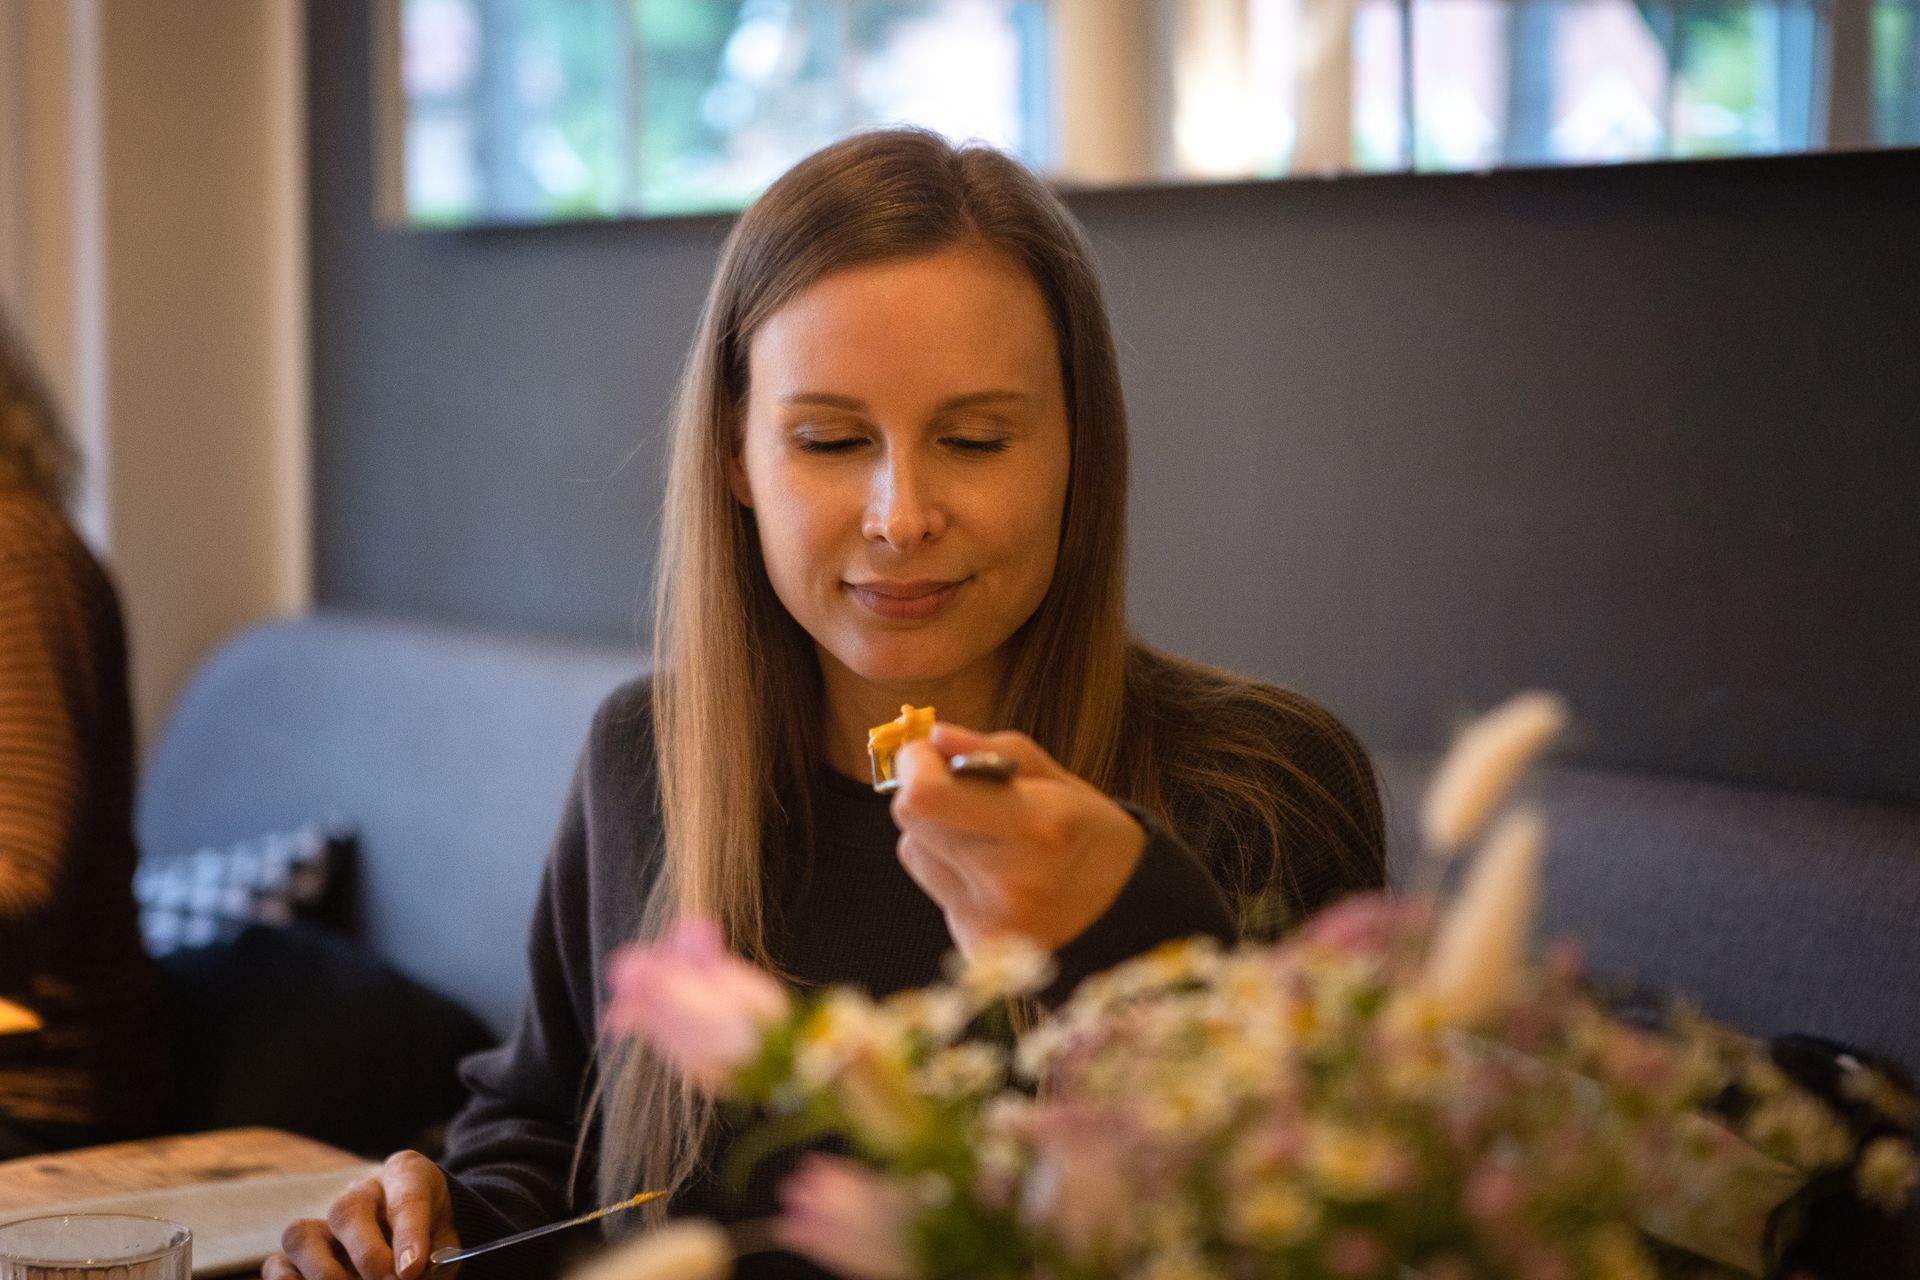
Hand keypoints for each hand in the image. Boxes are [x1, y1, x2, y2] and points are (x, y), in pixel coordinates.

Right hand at [266, 1151, 458, 1279]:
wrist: (426, 1237)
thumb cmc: (436, 1238)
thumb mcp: (447, 1241)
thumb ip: (432, 1258)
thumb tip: (406, 1275)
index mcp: (405, 1175)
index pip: (406, 1195)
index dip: (408, 1234)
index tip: (411, 1270)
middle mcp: (361, 1192)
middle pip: (347, 1212)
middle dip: (366, 1255)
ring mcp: (325, 1221)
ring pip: (302, 1235)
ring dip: (324, 1272)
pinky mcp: (302, 1251)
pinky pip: (278, 1264)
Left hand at [891, 722, 1146, 955]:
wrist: (1130, 920)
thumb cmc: (1096, 840)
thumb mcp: (1064, 783)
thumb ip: (996, 751)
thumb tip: (937, 736)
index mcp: (1038, 827)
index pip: (925, 796)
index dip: (916, 766)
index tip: (933, 755)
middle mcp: (1009, 881)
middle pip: (911, 821)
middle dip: (927, 794)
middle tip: (963, 791)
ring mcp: (989, 923)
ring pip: (915, 853)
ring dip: (937, 835)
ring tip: (988, 840)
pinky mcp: (974, 948)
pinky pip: (933, 889)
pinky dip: (951, 873)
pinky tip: (993, 877)